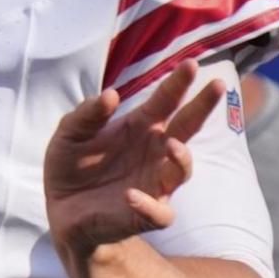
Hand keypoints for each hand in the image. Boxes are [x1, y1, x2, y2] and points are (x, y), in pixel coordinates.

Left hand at [44, 61, 224, 254]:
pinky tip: (130, 195)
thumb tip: (111, 95)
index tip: (191, 63)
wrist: (61, 210)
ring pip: (182, 170)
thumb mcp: (69, 134)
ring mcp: (154, 183)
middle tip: (217, 85)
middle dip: (202, 106)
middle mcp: (155, 152)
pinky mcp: (146, 214)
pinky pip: (159, 213)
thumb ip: (87, 114)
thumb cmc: (71, 166)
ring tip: (173, 146)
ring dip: (181, 158)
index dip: (178, 83)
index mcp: (140, 127)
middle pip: (187, 127)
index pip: (165, 101)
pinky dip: (148, 205)